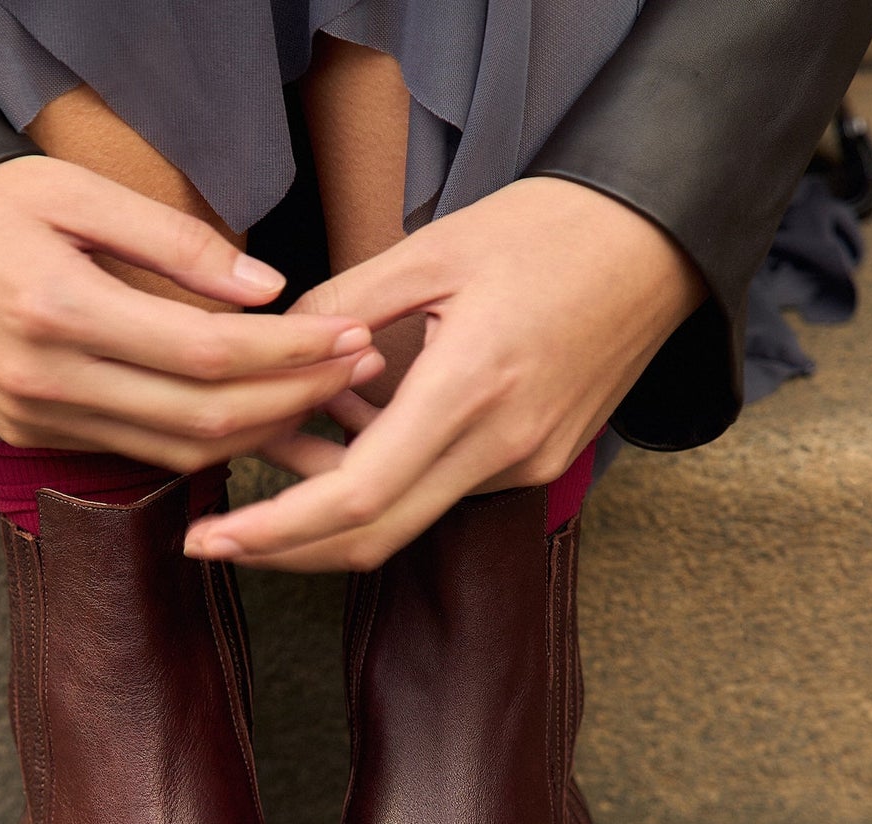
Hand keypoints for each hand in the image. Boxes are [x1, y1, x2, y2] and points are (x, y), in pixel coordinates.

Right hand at [0, 155, 383, 469]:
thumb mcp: (75, 191)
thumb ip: (177, 245)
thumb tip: (267, 292)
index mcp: (58, 311)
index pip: (208, 354)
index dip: (291, 354)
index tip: (352, 337)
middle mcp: (48, 383)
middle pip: (204, 418)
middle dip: (295, 400)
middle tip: (359, 373)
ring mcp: (39, 422)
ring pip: (180, 452)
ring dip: (261, 433)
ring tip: (325, 401)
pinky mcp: (35, 440)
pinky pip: (143, 453)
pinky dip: (207, 441)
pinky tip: (256, 417)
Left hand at [183, 177, 705, 570]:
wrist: (659, 245)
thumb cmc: (551, 229)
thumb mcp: (434, 248)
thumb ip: (340, 310)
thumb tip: (268, 358)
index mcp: (472, 388)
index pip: (358, 496)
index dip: (277, 531)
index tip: (213, 539)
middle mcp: (502, 447)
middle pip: (373, 537)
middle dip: (284, 547)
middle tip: (214, 536)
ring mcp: (524, 466)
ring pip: (403, 517)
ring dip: (330, 501)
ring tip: (283, 440)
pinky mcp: (534, 465)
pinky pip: (439, 492)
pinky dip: (381, 478)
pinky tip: (352, 428)